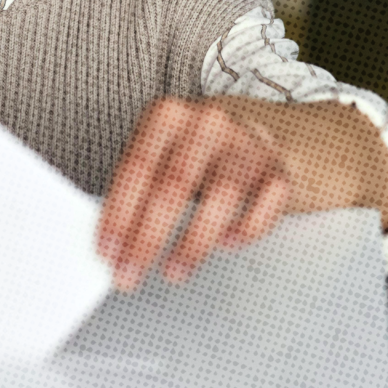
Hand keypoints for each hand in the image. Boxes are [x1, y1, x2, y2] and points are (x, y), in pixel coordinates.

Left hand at [96, 97, 290, 289]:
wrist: (257, 130)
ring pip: (221, 196)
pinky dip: (245, 229)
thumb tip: (113, 239)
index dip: (120, 211)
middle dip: (148, 236)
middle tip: (130, 273)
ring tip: (171, 272)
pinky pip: (265, 206)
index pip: (138, 165)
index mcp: (168, 114)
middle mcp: (208, 123)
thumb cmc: (195, 147)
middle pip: (175, 183)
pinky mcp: (279, 170)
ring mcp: (248, 145)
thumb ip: (138, 185)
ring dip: (193, 242)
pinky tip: (225, 244)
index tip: (108, 250)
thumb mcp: (161, 150)